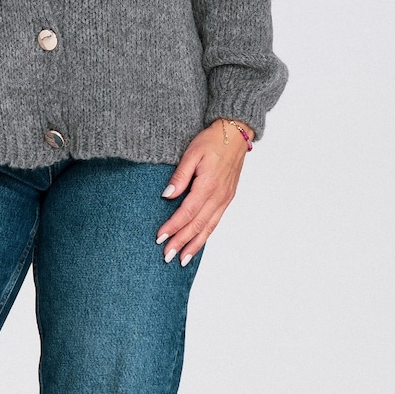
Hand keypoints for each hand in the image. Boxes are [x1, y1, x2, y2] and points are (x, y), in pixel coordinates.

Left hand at [156, 119, 253, 266]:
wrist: (235, 133)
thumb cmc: (212, 140)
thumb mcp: (192, 152)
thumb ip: (180, 176)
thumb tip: (167, 195)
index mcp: (208, 184)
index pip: (187, 212)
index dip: (173, 227)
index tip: (160, 237)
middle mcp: (219, 195)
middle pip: (198, 225)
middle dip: (181, 242)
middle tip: (167, 256)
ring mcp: (225, 198)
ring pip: (209, 228)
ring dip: (195, 245)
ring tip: (182, 259)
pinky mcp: (228, 198)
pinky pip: (216, 222)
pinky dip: (206, 235)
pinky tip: (198, 243)